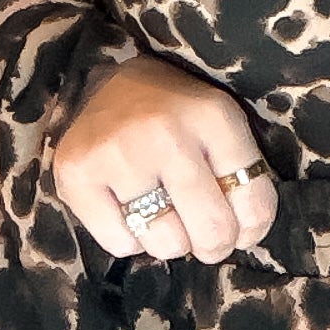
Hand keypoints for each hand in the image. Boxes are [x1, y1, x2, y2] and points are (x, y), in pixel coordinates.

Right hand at [47, 58, 278, 261]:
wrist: (110, 85)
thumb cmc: (175, 117)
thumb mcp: (221, 128)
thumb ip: (241, 177)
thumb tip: (242, 238)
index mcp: (212, 116)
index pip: (253, 203)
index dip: (251, 226)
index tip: (238, 223)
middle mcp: (164, 132)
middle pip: (211, 229)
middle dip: (213, 243)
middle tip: (203, 233)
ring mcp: (116, 153)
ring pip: (166, 243)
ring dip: (170, 240)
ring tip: (163, 213)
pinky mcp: (76, 173)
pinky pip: (121, 244)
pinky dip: (130, 239)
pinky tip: (129, 209)